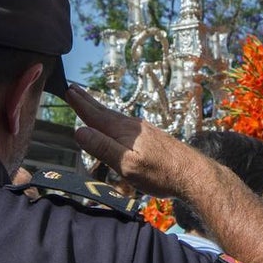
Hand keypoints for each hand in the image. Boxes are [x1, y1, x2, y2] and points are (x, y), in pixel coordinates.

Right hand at [67, 85, 203, 199]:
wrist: (194, 174)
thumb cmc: (161, 174)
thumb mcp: (127, 165)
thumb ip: (103, 148)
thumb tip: (78, 131)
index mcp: (123, 132)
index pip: (95, 115)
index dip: (80, 104)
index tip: (67, 89)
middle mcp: (132, 126)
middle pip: (104, 112)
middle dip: (87, 101)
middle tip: (73, 88)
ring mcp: (143, 131)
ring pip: (115, 118)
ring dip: (99, 110)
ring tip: (90, 104)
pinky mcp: (151, 138)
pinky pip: (125, 124)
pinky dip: (113, 120)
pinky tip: (116, 125)